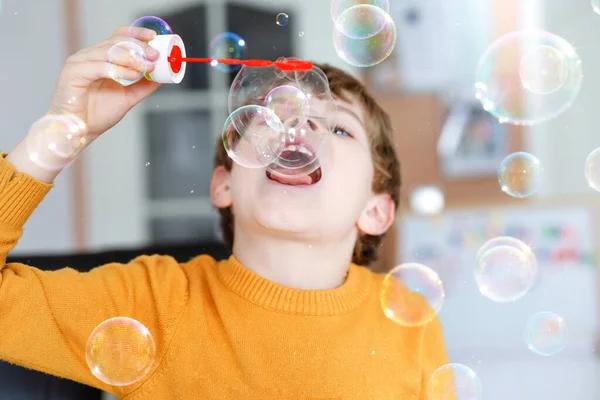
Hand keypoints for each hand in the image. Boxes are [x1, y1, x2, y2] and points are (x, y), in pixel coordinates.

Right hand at [46, 26, 161, 138]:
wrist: (78, 132)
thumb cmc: (96, 115)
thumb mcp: (127, 98)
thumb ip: (142, 86)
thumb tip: (159, 77)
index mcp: (100, 58)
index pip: (118, 36)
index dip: (136, 34)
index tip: (153, 37)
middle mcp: (88, 56)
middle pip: (116, 41)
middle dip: (139, 48)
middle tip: (154, 56)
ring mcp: (79, 62)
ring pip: (108, 51)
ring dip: (131, 59)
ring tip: (146, 68)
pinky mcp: (72, 73)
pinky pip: (98, 66)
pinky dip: (117, 69)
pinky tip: (131, 76)